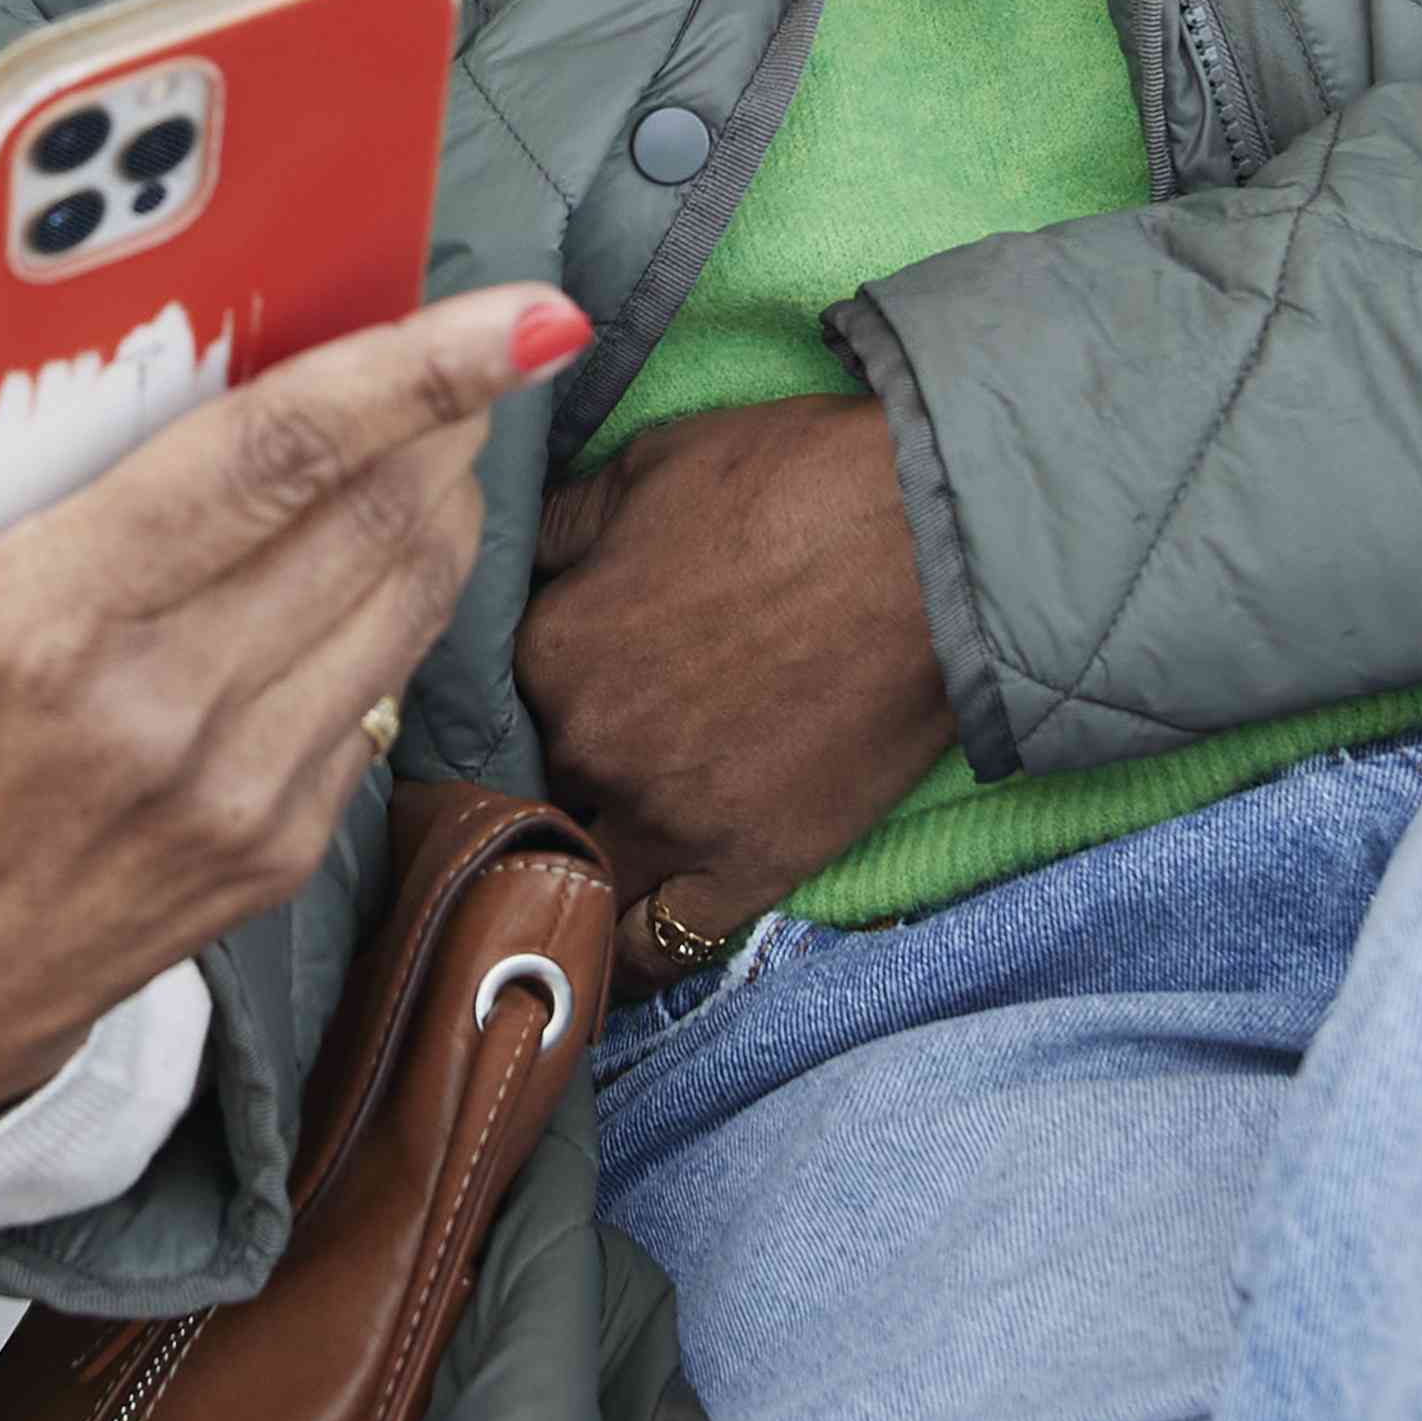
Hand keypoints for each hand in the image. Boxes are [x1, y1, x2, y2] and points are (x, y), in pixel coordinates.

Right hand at [0, 286, 572, 1122]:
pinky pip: (381, 685)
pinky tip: (368, 539)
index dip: (410, 373)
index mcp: (44, 629)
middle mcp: (165, 713)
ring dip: (443, 490)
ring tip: (434, 412)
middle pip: (378, 517)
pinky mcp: (277, 849)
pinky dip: (402, 590)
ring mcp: (239, 794)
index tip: (525, 311)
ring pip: (407, 599)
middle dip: (451, 405)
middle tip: (467, 322)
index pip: (269, 463)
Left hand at [519, 395, 956, 984]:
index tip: (528, 687)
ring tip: (571, 862)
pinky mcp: (751, 868)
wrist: (936, 546)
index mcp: (548, 647)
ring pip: (574, 873)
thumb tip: (503, 551)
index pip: (485, 693)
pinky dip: (628, 951)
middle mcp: (590, 745)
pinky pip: (660, 945)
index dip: (506, 690)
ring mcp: (669, 818)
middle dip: (542, 767)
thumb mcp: (642, 469)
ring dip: (568, 867)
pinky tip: (612, 940)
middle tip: (572, 756)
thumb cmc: (790, 485)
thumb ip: (552, 524)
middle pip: (530, 779)